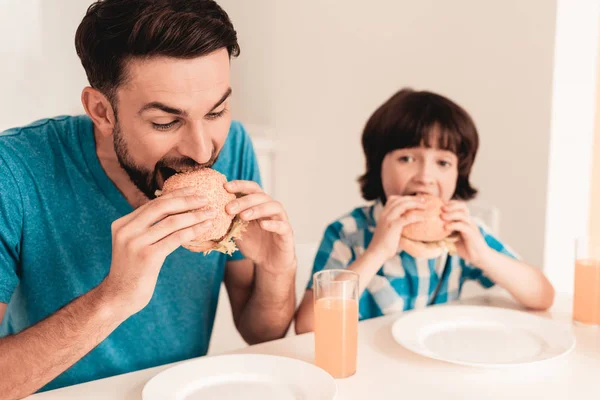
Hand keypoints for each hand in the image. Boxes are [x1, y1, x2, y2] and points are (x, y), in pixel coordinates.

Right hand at [101, 187, 216, 314]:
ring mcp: (136, 243)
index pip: (153, 203)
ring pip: (172, 222)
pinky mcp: (147, 257)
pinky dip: (193, 231)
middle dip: (187, 201)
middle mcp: (127, 230)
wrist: (119, 297)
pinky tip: (206, 228)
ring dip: (195, 216)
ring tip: (211, 213)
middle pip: (162, 207)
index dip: (175, 195)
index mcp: (122, 224)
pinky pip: (176, 238)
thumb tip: (173, 211)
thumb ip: (146, 228)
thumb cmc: (133, 271)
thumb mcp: (134, 244)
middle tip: (206, 199)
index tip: (193, 190)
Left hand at [225, 181, 294, 272]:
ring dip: (257, 209)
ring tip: (243, 216)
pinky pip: (282, 225)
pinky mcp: (287, 233)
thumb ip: (229, 220)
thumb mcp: (238, 230)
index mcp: (258, 204)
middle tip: (228, 208)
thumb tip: (210, 212)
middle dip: (244, 200)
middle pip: (260, 196)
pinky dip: (273, 224)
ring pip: (273, 206)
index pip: (251, 189)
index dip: (240, 185)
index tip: (225, 186)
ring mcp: (280, 219)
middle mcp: (271, 208)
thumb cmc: (254, 243)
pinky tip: (263, 225)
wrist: (269, 262)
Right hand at [368, 195, 425, 260]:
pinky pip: (408, 217)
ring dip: (416, 204)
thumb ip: (393, 225)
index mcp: (383, 214)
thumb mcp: (387, 231)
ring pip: (404, 205)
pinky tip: (425, 218)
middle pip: (400, 200)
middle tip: (424, 200)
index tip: (416, 200)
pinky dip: (417, 216)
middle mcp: (384, 214)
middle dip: (413, 199)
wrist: (376, 253)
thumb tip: (404, 225)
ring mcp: (388, 219)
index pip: (393, 199)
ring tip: (425, 206)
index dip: (405, 198)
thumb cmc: (383, 245)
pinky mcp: (393, 226)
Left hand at [442, 201, 489, 265]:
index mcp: (464, 220)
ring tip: (442, 217)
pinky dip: (454, 225)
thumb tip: (430, 233)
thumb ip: (444, 233)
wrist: (479, 257)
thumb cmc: (465, 248)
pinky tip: (446, 227)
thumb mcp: (452, 239)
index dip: (450, 203)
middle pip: (463, 206)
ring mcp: (471, 227)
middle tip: (441, 208)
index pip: (459, 206)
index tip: (440, 205)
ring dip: (451, 214)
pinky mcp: (472, 234)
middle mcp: (469, 221)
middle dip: (451, 205)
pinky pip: (463, 226)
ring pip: (463, 215)